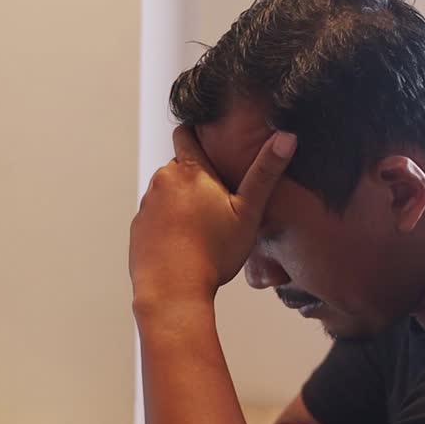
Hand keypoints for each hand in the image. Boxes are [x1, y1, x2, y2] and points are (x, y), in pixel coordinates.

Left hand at [129, 125, 295, 303]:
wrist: (173, 291)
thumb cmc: (213, 253)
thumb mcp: (248, 212)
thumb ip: (266, 172)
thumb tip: (287, 136)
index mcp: (190, 170)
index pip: (186, 132)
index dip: (198, 133)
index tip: (210, 142)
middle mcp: (162, 181)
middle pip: (180, 166)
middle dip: (196, 177)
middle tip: (218, 202)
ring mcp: (147, 205)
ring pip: (167, 193)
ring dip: (182, 202)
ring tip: (202, 228)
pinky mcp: (138, 228)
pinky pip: (155, 217)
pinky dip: (167, 225)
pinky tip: (184, 245)